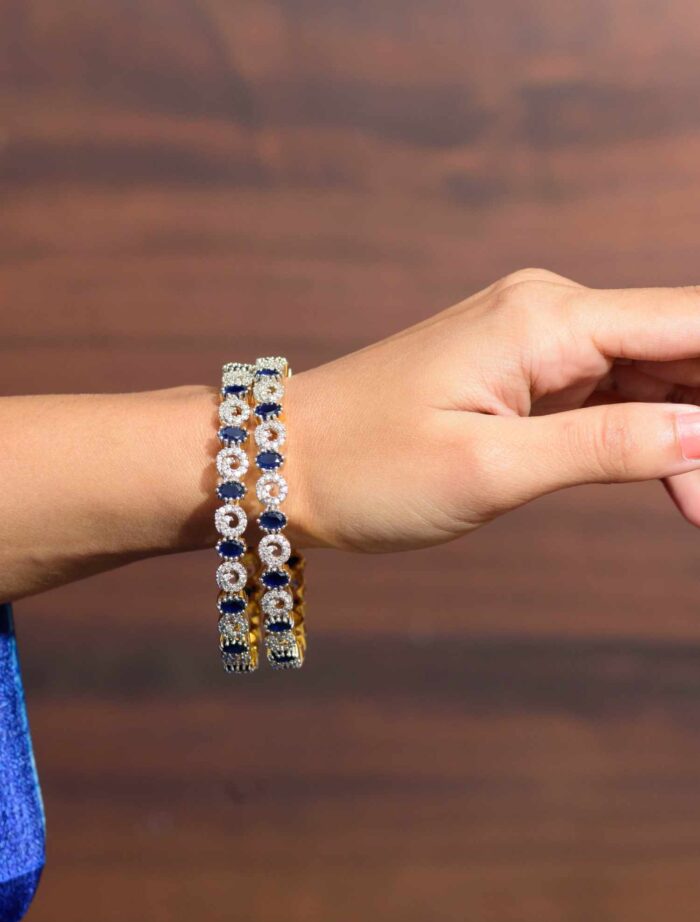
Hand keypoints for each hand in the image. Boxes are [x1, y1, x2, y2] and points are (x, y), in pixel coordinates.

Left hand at [287, 268, 699, 551]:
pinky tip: (676, 482)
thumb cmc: (369, 466)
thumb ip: (606, 446)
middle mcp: (549, 311)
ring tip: (694, 507)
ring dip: (690, 437)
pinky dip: (647, 436)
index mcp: (547, 319)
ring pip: (655, 376)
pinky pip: (611, 392)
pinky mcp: (522, 370)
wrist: (283, 459)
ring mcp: (536, 338)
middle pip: (685, 349)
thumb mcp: (490, 469)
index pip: (694, 325)